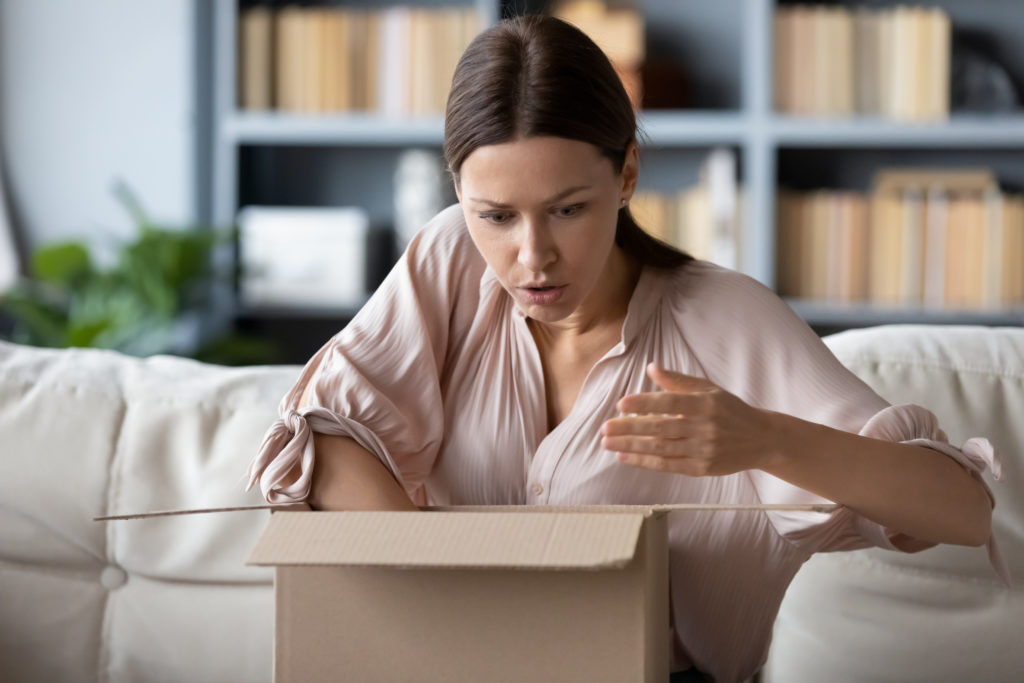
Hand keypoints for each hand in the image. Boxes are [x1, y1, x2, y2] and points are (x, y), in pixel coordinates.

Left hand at [601, 363, 778, 476]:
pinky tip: (625, 457)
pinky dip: (644, 462)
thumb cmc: (730, 410)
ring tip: (608, 442)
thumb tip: (651, 367)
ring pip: (661, 448)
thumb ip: (678, 381)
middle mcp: (704, 427)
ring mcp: (703, 450)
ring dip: (631, 446)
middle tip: (605, 427)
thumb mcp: (708, 389)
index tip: (621, 404)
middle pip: (660, 428)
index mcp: (705, 404)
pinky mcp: (702, 468)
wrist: (761, 439)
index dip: (644, 403)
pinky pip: (668, 465)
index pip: (670, 402)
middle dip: (629, 428)